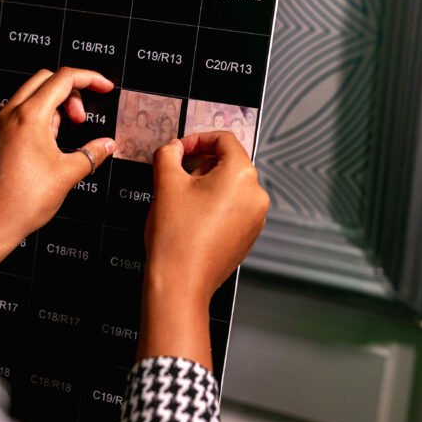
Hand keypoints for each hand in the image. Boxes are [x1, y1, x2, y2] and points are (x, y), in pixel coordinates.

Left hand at [0, 67, 115, 300]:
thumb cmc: (22, 201)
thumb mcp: (68, 174)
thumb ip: (92, 153)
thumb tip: (107, 145)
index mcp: (29, 116)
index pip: (64, 78)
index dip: (90, 78)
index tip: (104, 87)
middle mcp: (11, 113)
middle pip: (46, 79)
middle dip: (71, 91)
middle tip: (82, 117)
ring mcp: (0, 124)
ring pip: (32, 94)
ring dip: (55, 104)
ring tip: (65, 134)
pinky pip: (20, 111)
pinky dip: (39, 116)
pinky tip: (48, 142)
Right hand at [137, 131, 269, 371]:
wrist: (180, 283)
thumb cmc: (176, 236)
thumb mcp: (165, 183)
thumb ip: (168, 154)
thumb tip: (172, 148)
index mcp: (242, 175)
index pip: (224, 140)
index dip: (197, 139)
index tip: (179, 149)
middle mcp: (256, 195)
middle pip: (229, 163)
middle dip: (200, 163)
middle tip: (175, 174)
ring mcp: (255, 218)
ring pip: (230, 187)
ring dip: (206, 184)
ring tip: (181, 199)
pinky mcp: (247, 236)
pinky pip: (232, 208)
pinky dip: (213, 205)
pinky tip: (191, 217)